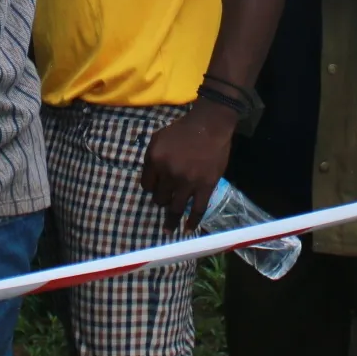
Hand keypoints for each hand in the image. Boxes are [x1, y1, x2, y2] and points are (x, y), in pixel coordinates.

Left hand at [141, 98, 236, 224]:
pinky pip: (197, 209)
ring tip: (168, 229)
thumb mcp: (158, 138)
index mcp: (155, 160)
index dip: (151, 188)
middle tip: (166, 199)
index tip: (156, 188)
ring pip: (175, 207)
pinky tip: (188, 229)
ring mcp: (187, 182)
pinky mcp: (205, 186)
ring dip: (170, 220)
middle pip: (159, 198)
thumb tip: (151, 179)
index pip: (146, 185)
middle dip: (162, 199)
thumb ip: (151, 158)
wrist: (209, 126)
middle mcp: (169, 173)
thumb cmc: (182, 130)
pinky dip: (192, 221)